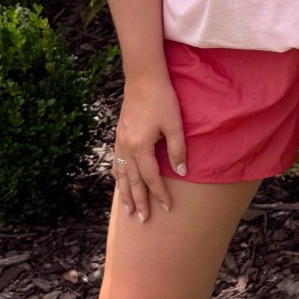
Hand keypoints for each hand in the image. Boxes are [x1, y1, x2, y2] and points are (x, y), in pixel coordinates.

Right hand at [113, 71, 186, 220]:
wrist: (143, 78)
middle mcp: (126, 147)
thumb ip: (177, 150)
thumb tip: (182, 173)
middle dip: (139, 201)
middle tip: (143, 220)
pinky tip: (119, 183)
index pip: (151, 178)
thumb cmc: (162, 99)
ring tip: (128, 210)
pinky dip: (117, 177)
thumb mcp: (175, 125)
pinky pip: (116, 162)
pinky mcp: (119, 135)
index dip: (159, 194)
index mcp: (141, 147)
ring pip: (120, 174)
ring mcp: (120, 141)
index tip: (167, 208)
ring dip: (125, 193)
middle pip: (132, 181)